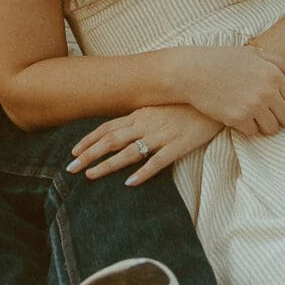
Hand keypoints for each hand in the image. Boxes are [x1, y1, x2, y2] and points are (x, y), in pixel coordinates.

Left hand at [68, 105, 221, 184]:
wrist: (213, 101)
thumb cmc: (185, 105)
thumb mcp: (159, 107)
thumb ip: (141, 117)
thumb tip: (123, 128)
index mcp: (140, 114)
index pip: (108, 127)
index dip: (89, 140)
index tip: (73, 152)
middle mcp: (146, 123)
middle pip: (111, 140)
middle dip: (89, 155)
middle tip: (71, 169)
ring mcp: (162, 135)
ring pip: (129, 152)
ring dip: (108, 165)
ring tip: (90, 176)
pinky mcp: (178, 146)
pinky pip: (158, 161)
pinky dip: (143, 172)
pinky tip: (130, 183)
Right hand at [180, 45, 284, 136]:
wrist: (191, 71)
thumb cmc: (222, 60)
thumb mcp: (253, 54)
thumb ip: (280, 64)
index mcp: (273, 73)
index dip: (283, 104)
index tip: (270, 102)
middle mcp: (267, 90)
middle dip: (276, 118)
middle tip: (261, 113)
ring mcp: (253, 105)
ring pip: (272, 129)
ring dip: (262, 126)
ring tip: (249, 115)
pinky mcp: (238, 118)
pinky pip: (253, 133)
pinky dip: (246, 129)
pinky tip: (236, 116)